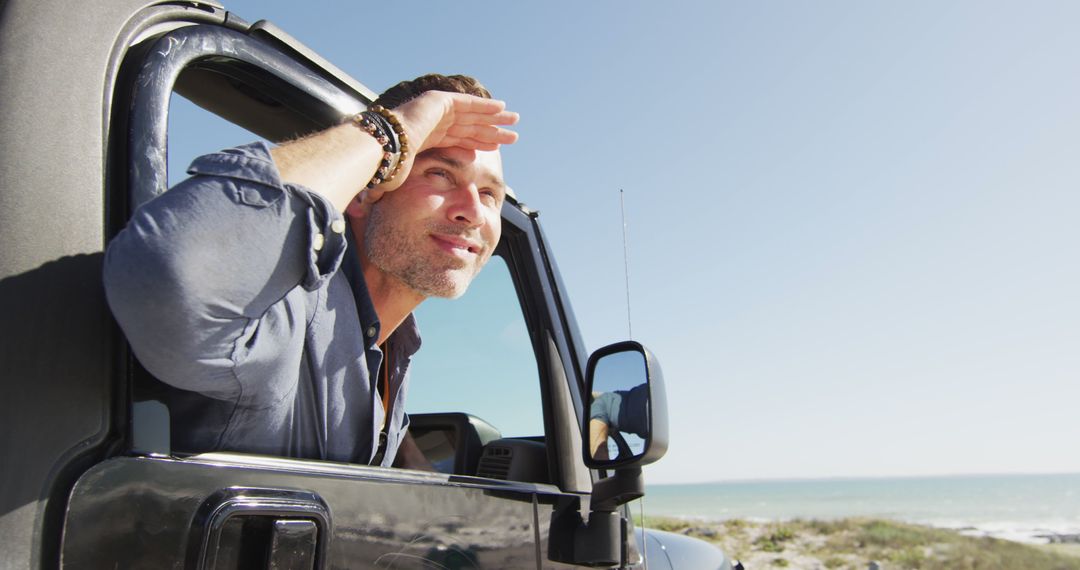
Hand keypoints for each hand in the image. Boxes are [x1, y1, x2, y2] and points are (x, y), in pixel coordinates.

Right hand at [362, 92, 517, 201]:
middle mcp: (431, 123)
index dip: (477, 142)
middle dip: (490, 130)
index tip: (495, 149)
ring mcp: (434, 111)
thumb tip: (358, 211)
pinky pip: (466, 104)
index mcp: (425, 139)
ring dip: (494, 118)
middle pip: (468, 126)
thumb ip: (387, 191)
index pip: (457, 140)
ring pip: (471, 114)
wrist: (378, 152)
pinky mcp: (437, 102)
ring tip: (515, 121)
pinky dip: (484, 106)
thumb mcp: (395, 182)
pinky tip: (501, 109)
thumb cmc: (384, 170)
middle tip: (512, 136)